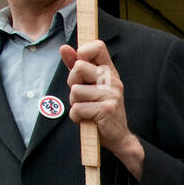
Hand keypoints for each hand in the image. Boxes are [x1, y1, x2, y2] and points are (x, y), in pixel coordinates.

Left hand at [61, 41, 144, 176]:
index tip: (79, 64)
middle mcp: (113, 80)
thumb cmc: (101, 110)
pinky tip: (87, 120)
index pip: (97, 46)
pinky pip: (78, 109)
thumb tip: (64, 48)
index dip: (83, 51)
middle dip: (72, 83)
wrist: (119, 138)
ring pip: (75, 91)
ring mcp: (111, 94)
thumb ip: (76, 67)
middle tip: (82, 96)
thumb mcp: (89, 86)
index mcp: (109, 72)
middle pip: (79, 67)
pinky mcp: (106, 109)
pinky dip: (77, 117)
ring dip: (74, 104)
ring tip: (86, 110)